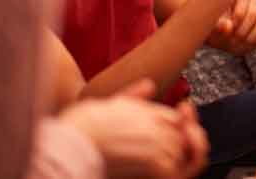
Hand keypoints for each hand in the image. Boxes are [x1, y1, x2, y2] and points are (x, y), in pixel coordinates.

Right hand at [60, 79, 205, 178]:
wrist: (69, 141)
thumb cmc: (83, 124)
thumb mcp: (110, 101)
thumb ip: (133, 95)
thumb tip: (150, 84)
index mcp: (149, 110)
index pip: (178, 119)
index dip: (182, 127)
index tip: (178, 132)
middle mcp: (156, 124)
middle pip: (184, 135)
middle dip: (185, 144)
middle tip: (181, 152)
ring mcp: (156, 142)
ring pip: (183, 152)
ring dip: (183, 159)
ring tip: (173, 164)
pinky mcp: (151, 162)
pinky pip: (175, 171)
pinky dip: (175, 174)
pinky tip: (164, 174)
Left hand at [207, 0, 255, 54]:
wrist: (218, 37)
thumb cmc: (213, 28)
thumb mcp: (211, 26)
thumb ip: (218, 25)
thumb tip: (228, 25)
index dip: (239, 14)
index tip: (230, 27)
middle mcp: (252, 3)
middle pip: (255, 12)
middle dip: (244, 28)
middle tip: (234, 38)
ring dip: (251, 35)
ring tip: (240, 42)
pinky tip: (248, 43)